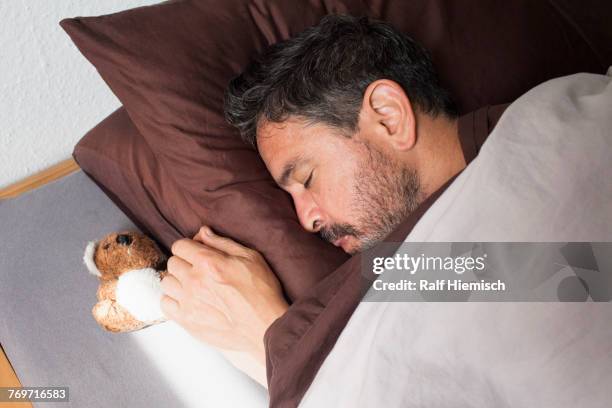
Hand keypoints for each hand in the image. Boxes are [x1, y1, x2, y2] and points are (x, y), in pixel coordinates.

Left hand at [160, 226, 287, 364]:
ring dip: (177, 282)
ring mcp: (188, 302)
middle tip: (199, 271)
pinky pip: (165, 304)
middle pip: (172, 263)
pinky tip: (188, 301)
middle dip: (184, 263)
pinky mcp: (187, 320)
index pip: (179, 246)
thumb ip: (222, 243)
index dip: (189, 247)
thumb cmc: (262, 292)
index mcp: (208, 262)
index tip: (196, 254)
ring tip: (193, 287)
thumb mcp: (250, 257)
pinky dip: (173, 300)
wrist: (265, 326)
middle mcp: (194, 280)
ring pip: (167, 283)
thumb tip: (202, 232)